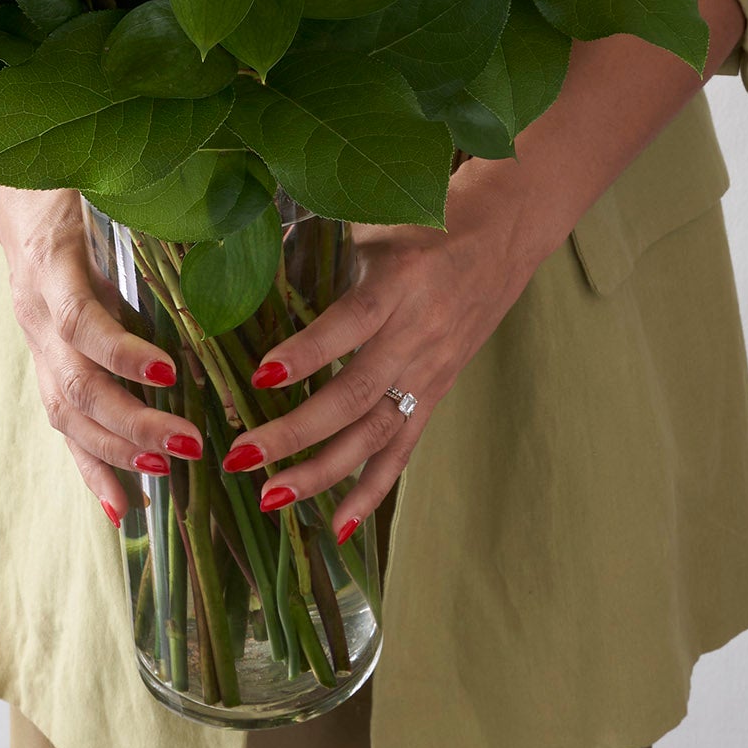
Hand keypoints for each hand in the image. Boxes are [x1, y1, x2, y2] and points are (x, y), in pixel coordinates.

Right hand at [0, 90, 202, 525]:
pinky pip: (62, 427)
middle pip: (75, 383)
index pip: (80, 320)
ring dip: (115, 450)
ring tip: (166, 474)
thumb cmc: (72, 181)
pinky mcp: (43, 364)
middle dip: (131, 419)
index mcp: (52, 264)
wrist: (12, 191)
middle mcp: (36, 313)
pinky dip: (90, 470)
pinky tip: (121, 512)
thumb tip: (222, 202)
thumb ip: (147, 195)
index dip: (121, 350)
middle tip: (190, 443)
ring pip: (67, 412)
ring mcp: (36, 344)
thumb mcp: (103, 179)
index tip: (171, 373)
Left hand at [220, 188, 542, 545]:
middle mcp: (417, 332)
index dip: (306, 354)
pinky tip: (338, 528)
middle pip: (355, 394)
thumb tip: (247, 263)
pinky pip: (403, 448)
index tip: (261, 377)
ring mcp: (430, 368)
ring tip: (272, 497)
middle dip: (296, 432)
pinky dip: (371, 490)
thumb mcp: (374, 222)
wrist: (506, 231)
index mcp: (399, 282)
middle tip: (241, 456)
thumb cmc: (424, 219)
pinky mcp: (438, 390)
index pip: (348, 325)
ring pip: (375, 432)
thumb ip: (323, 250)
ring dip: (323, 472)